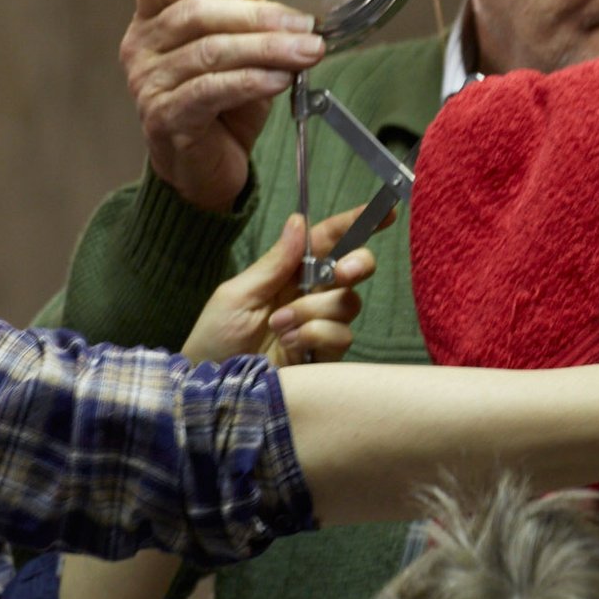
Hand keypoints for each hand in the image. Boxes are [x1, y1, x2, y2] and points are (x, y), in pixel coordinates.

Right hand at [122, 0, 324, 212]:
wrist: (206, 168)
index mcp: (150, 23)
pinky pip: (211, 90)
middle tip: (304, 26)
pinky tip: (282, 80)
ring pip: (209, 52)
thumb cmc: (220, 107)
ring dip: (267, 49)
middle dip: (258, 17)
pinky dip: (252, 81)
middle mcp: (140, 49)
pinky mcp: (164, 117)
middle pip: (195, 14)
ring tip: (307, 52)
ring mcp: (147, 85)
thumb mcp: (237, 51)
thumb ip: (241, 13)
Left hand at [183, 207, 379, 367]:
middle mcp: (309, 295)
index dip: (357, 223)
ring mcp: (320, 326)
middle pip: (353, 270)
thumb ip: (274, 263)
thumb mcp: (238, 294)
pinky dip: (315, 335)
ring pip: (347, 303)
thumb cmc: (215, 337)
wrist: (211, 386)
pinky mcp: (324, 356)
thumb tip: (300, 220)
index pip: (327, 241)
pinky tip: (289, 345)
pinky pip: (342, 335)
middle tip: (340, 273)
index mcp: (287, 272)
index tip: (387, 212)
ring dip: (313, 310)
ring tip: (280, 326)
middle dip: (355, 265)